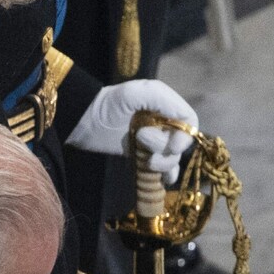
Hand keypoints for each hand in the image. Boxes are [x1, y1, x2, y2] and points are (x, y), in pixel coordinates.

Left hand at [65, 80, 197, 183]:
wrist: (84, 121)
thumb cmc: (108, 104)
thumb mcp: (135, 93)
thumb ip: (162, 100)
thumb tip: (186, 121)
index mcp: (165, 106)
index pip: (190, 122)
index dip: (185, 136)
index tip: (172, 145)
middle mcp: (163, 124)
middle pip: (181, 144)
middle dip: (166, 149)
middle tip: (142, 140)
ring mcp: (153, 142)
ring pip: (172, 159)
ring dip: (163, 165)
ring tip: (145, 161)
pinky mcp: (142, 157)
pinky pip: (161, 171)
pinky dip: (164, 177)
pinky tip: (161, 180)